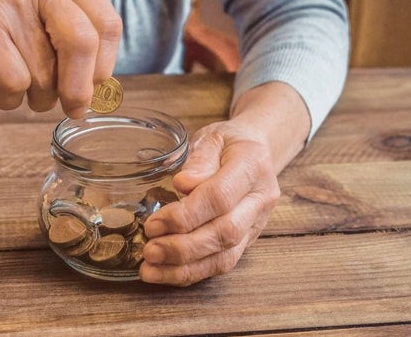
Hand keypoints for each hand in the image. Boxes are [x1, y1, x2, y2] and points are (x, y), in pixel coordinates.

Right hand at [0, 0, 121, 117]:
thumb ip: (73, 37)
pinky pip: (15, 82)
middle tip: (72, 108)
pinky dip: (8, 98)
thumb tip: (103, 90)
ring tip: (18, 86)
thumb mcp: (39, 8)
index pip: (107, 25)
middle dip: (79, 89)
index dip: (104, 66)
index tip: (94, 88)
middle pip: (82, 46)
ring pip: (45, 73)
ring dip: (36, 98)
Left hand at [140, 82, 309, 285]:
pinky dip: (193, 272)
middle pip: (225, 232)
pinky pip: (223, 264)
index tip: (154, 222)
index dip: (185, 214)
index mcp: (253, 165)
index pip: (220, 197)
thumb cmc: (229, 142)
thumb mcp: (212, 137)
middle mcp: (261, 199)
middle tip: (149, 250)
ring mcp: (257, 223)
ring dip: (185, 267)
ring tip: (151, 269)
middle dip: (183, 246)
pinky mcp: (248, 240)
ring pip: (226, 256)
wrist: (256, 149)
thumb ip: (200, 159)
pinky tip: (166, 273)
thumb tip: (184, 184)